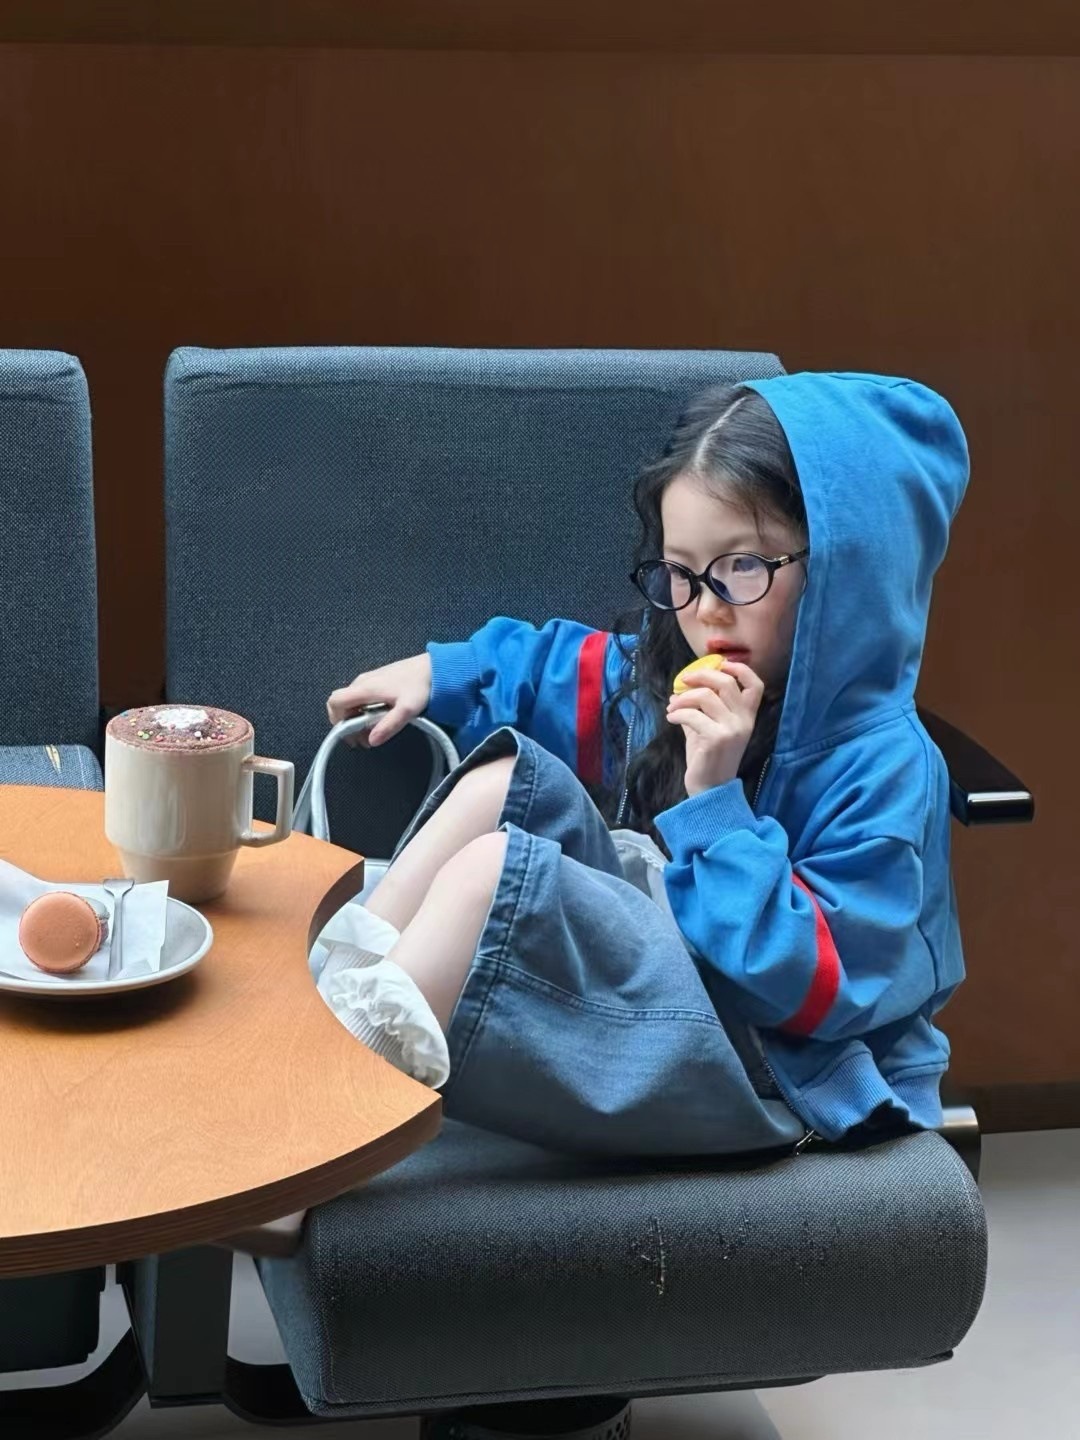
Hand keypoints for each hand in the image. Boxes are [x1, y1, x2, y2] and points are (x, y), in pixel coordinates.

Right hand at [326, 653, 431, 747]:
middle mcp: (363, 681)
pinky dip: (364, 710)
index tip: (348, 734)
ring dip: (356, 718)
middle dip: (347, 723)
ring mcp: (370, 679)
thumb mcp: (407, 710)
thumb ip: (388, 726)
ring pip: (352, 701)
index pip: (335, 701)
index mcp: (365, 688)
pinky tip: (380, 718)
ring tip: (373, 732)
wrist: (434, 667)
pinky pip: (362, 696)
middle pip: (342, 703)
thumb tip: (372, 740)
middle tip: (362, 739)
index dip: (335, 720)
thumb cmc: (420, 686)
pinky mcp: (378, 679)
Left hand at [665, 660, 764, 796]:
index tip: (720, 664)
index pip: (756, 685)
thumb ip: (701, 708)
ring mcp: (732, 730)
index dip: (740, 669)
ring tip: (671, 706)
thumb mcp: (708, 729)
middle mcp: (744, 721)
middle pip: (726, 683)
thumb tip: (679, 688)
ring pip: (706, 696)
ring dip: (683, 698)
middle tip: (683, 681)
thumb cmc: (708, 758)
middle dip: (701, 676)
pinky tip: (671, 718)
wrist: (709, 790)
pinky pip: (692, 715)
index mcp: (747, 717)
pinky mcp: (716, 739)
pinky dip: (677, 713)